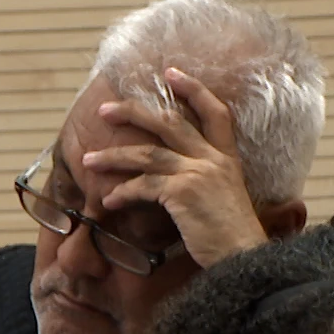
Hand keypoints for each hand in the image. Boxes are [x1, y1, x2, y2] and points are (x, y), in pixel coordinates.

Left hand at [84, 67, 267, 268]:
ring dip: (113, 156)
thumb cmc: (235, 241)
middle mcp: (215, 161)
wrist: (245, 261)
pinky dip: (122, 193)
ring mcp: (199, 174)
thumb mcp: (226, 203)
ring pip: (147, 154)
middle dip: (133, 112)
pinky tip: (109, 200)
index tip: (172, 73)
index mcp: (229, 161)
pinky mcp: (183, 193)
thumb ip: (206, 186)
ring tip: (89, 159)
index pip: (217, 113)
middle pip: (170, 122)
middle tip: (105, 109)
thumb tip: (172, 185)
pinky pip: (142, 186)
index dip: (194, 90)